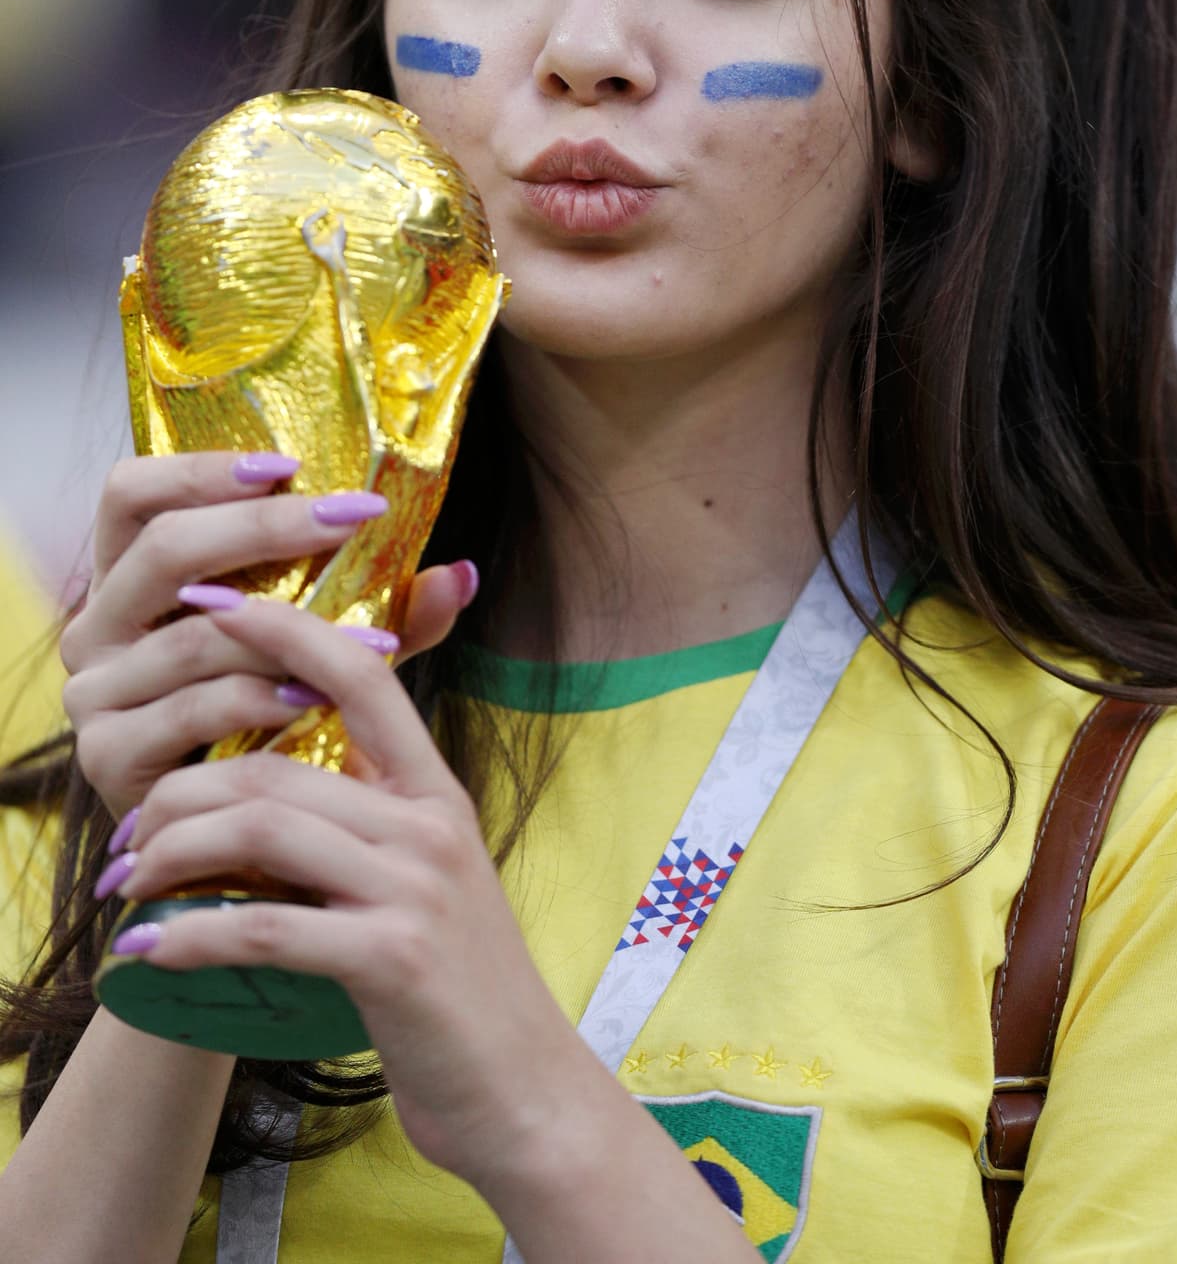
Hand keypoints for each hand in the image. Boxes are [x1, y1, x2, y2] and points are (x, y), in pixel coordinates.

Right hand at [61, 452, 461, 821]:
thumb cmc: (280, 715)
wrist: (243, 838)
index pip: (131, 493)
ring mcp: (95, 693)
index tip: (289, 466)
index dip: (200, 470)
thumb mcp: (334, 648)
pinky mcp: (108, 757)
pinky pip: (189, 710)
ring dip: (282, 627)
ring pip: (188, 635)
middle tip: (345, 519)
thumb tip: (462, 575)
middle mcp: (97, 626)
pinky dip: (257, 700)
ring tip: (357, 626)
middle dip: (263, 529)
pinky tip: (311, 697)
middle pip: (164, 548)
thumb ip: (391, 610)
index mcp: (130, 577)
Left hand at [97, 594, 590, 1196]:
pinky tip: (150, 951)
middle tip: (129, 831)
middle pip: (277, 766)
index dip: (286, 630)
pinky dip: (191, 936)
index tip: (213, 609)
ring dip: (172, 853)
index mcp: (435, 793)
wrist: (523, 1091)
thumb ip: (374, 817)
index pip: (362, 677)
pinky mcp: (392, 960)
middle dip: (181, 791)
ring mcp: (414, 889)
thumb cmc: (459, 986)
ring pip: (262, 829)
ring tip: (129, 883)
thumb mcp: (429, 878)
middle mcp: (428, 825)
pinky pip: (266, 926)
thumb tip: (287, 776)